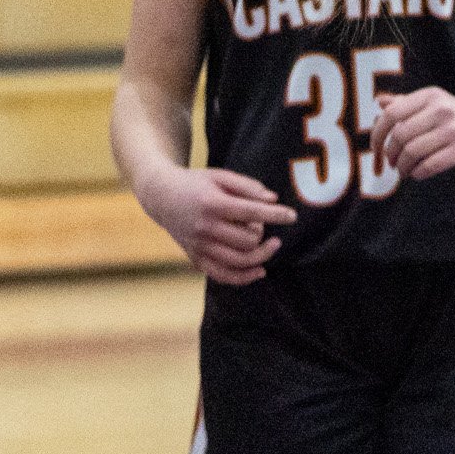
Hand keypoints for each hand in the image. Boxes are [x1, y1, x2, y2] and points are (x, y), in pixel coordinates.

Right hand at [144, 163, 294, 283]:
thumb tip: (273, 199)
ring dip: (261, 256)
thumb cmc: (196, 183)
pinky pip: (222, 275)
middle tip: (265, 224)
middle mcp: (205, 228)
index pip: (251, 212)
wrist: (161, 197)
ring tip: (273, 245)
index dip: (275, 214)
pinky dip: (243, 277)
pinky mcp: (196, 258)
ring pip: (237, 261)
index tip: (292, 216)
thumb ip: (248, 186)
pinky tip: (260, 270)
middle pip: (246, 240)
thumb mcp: (220, 176)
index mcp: (213, 204)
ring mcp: (199, 246)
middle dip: (264, 234)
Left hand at [375, 87, 454, 178]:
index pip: (392, 113)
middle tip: (392, 164)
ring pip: (412, 151)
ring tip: (405, 171)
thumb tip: (379, 101)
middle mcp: (442, 109)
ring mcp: (453, 129)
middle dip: (391, 154)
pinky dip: (418, 173)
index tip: (376, 149)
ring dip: (403, 167)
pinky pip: (429, 165)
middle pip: (400, 135)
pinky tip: (419, 173)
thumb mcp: (435, 105)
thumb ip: (407, 104)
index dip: (378, 134)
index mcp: (431, 96)